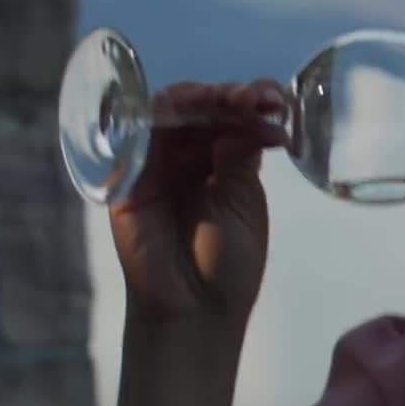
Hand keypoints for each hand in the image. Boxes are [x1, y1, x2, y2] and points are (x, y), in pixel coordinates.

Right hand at [109, 80, 288, 333]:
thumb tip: (246, 113)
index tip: (275, 101)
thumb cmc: (227, 264)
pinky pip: (140, 135)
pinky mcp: (129, 175)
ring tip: (234, 100)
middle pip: (205, 109)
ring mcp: (159, 164)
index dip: (253, 103)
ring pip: (174, 113)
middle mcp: (192, 158)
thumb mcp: (243, 203)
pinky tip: (188, 107)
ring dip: (203, 98)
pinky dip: (163, 115)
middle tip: (258, 98)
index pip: (235, 119)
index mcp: (226, 163)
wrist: (192, 309)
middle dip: (231, 96)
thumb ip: (239, 158)